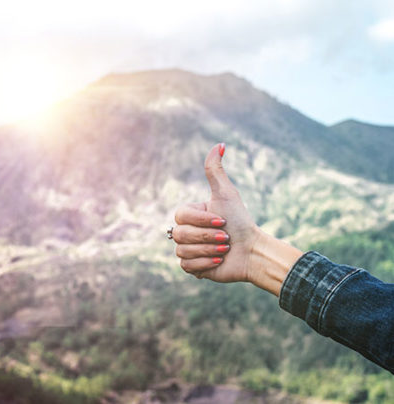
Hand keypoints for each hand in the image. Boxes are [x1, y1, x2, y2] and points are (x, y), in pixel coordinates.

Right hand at [173, 143, 260, 282]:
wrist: (252, 251)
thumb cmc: (240, 221)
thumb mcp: (226, 194)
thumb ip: (215, 170)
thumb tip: (220, 144)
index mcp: (190, 214)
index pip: (180, 216)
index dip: (201, 220)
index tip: (222, 221)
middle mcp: (186, 231)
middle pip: (180, 234)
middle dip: (207, 237)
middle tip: (226, 237)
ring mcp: (187, 249)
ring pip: (183, 251)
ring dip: (209, 250)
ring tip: (225, 250)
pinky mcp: (192, 267)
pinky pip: (187, 266)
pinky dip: (206, 263)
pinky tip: (219, 260)